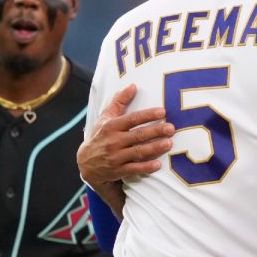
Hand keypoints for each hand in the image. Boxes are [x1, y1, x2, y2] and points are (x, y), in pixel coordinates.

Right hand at [77, 84, 172, 216]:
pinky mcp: (118, 171)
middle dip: (155, 131)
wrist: (85, 163)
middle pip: (137, 135)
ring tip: (169, 143)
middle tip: (171, 128)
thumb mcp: (106, 117)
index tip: (163, 111)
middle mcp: (113, 141)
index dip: (147, 115)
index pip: (132, 119)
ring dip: (154, 148)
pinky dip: (145, 167)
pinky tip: (158, 165)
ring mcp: (115, 157)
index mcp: (111, 126)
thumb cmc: (101, 135)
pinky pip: (133, 169)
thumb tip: (133, 85)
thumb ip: (119, 101)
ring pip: (137, 152)